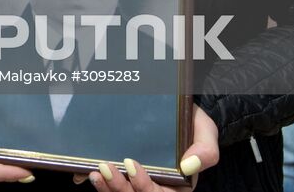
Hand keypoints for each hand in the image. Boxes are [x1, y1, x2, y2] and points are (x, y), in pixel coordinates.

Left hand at [78, 105, 218, 189]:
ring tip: (95, 173)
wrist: (177, 109)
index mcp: (177, 184)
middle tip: (106, 169)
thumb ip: (205, 150)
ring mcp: (137, 179)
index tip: (130, 165)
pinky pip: (111, 185)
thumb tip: (189, 166)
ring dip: (108, 189)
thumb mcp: (205, 133)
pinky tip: (87, 174)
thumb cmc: (193, 124)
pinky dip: (100, 184)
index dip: (144, 186)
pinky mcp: (123, 172)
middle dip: (121, 188)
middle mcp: (156, 185)